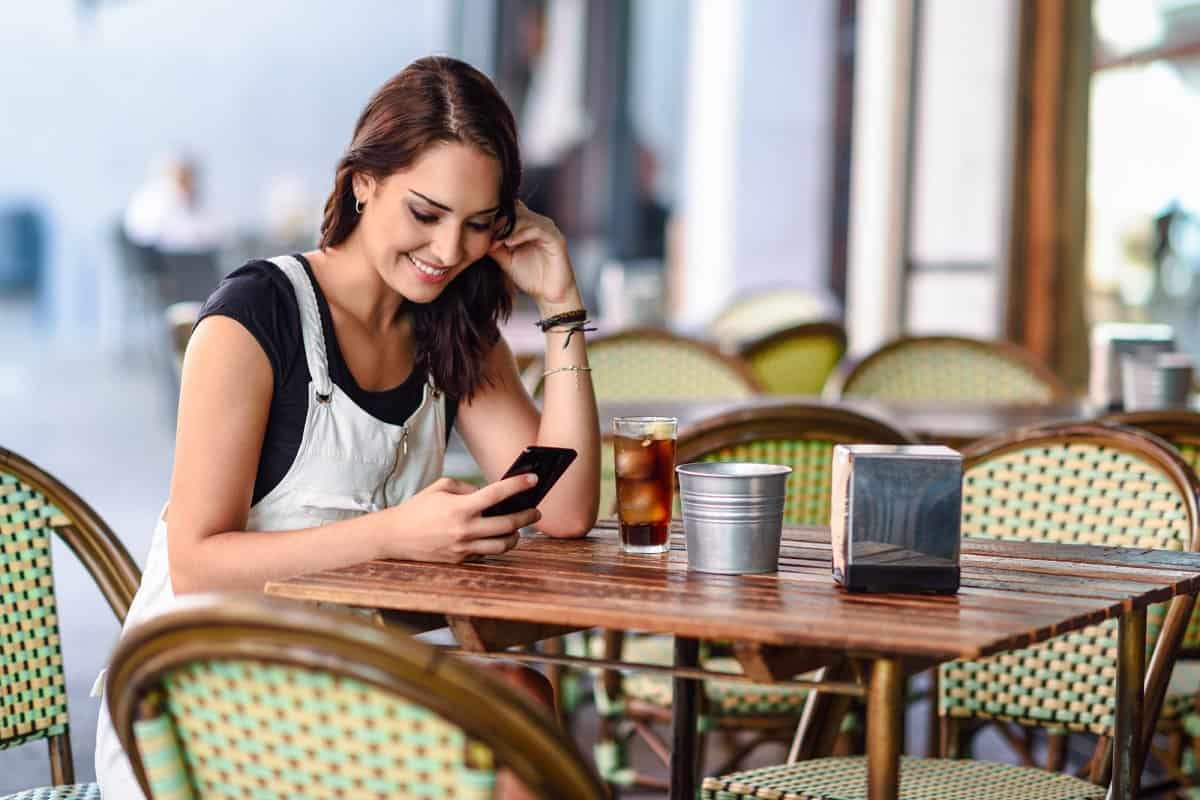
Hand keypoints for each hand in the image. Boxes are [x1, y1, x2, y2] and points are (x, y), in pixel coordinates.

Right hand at [381, 474, 541, 563]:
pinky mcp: (460, 560)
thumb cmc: (418, 508)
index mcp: (460, 507)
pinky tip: (498, 536)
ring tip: (519, 528)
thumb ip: (468, 488)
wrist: (395, 536)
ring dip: (516, 535)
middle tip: (536, 511)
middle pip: (508, 524)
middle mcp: (465, 529)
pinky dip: (496, 544)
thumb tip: (491, 494)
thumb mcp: (441, 487)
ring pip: (503, 545)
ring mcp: (463, 548)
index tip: (534, 479)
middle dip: (527, 516)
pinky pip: (487, 553)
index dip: (518, 485)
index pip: (497, 494)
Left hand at [488, 201, 581, 314]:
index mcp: (527, 226)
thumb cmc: (530, 277)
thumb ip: (495, 247)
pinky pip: (538, 230)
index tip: (482, 230)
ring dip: (509, 228)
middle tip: (487, 234)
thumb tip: (478, 236)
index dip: (496, 216)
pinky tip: (510, 243)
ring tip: (496, 240)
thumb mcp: (506, 260)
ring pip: (526, 218)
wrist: (549, 295)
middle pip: (517, 210)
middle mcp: (539, 224)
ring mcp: (548, 230)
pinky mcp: (556, 239)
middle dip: (500, 221)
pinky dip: (522, 234)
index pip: (511, 210)